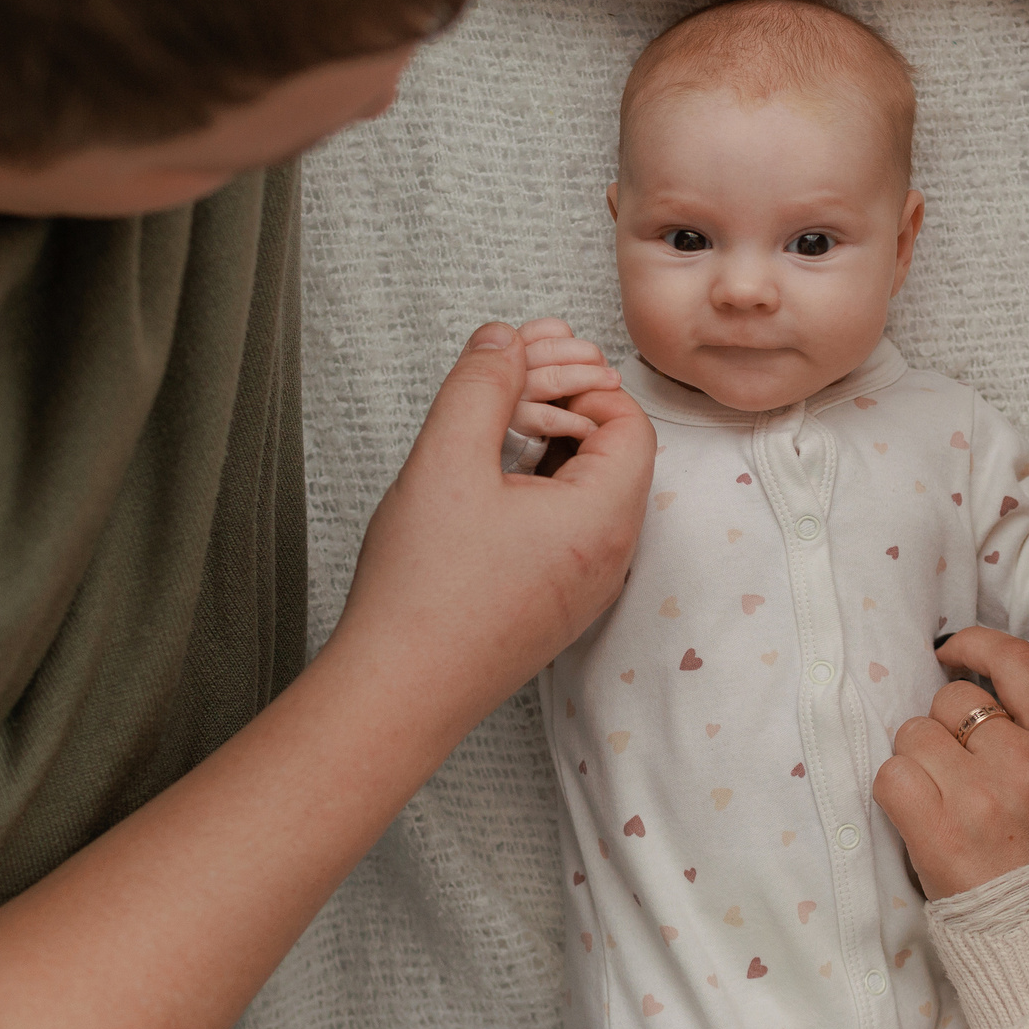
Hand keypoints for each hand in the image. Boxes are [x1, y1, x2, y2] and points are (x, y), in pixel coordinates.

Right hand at [331, 322, 654, 725]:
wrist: (397, 691)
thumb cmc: (423, 589)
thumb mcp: (446, 460)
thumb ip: (480, 384)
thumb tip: (503, 337)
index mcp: (603, 519)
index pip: (630, 422)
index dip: (584, 382)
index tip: (529, 371)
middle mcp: (611, 558)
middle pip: (617, 456)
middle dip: (566, 408)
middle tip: (508, 388)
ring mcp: (588, 589)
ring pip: (592, 494)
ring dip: (551, 450)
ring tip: (490, 434)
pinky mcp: (558, 607)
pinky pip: (572, 532)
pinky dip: (542, 493)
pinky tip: (487, 487)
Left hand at [874, 627, 1028, 899]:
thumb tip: (968, 680)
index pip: (1017, 663)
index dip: (975, 644)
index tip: (952, 651)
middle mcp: (1023, 764)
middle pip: (950, 699)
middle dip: (943, 728)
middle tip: (957, 773)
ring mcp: (979, 797)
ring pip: (913, 735)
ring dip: (915, 761)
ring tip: (940, 800)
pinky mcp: (939, 832)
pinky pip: (890, 776)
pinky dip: (893, 792)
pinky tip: (915, 815)